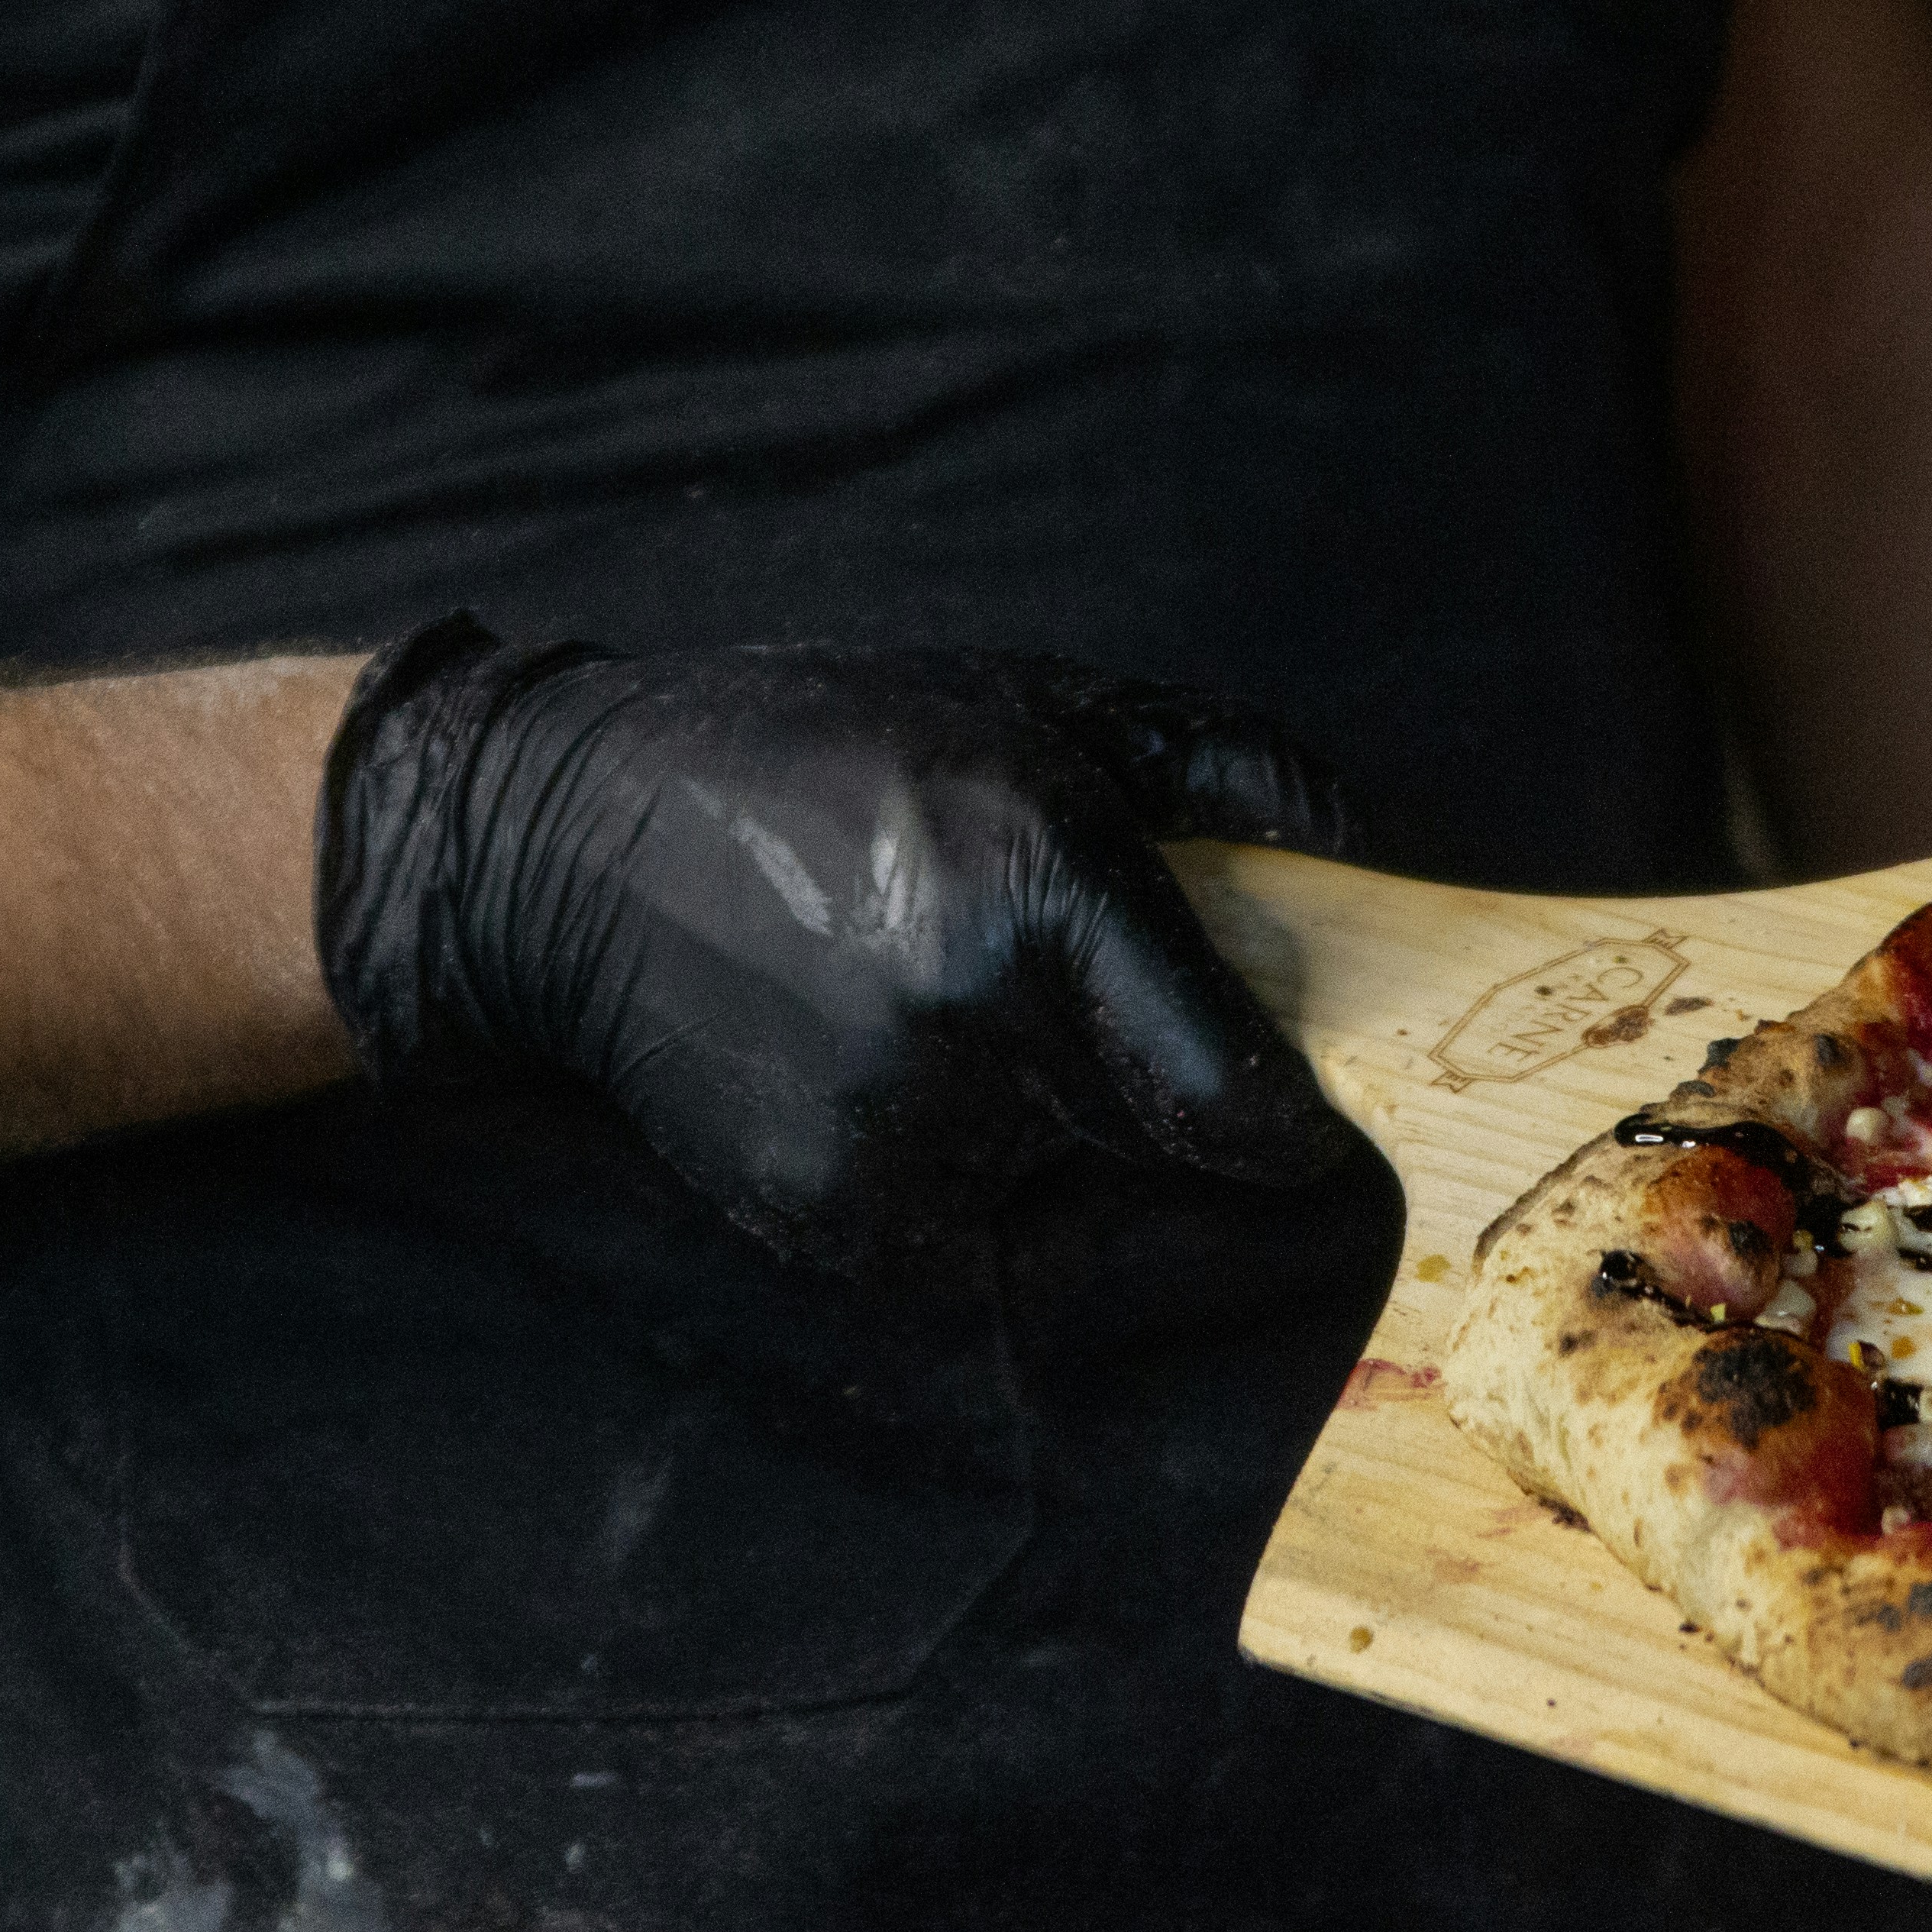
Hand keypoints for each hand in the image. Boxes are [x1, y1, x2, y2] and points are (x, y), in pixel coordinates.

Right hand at [311, 621, 1360, 1276]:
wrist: (567, 848)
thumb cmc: (821, 750)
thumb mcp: (1034, 706)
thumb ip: (1219, 778)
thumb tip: (1365, 846)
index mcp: (1041, 893)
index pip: (1240, 1099)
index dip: (1287, 1111)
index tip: (1292, 1096)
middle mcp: (975, 1033)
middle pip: (1165, 1144)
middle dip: (1155, 1091)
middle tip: (1077, 1005)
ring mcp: (894, 1142)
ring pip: (1064, 1187)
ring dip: (1047, 1126)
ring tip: (932, 1002)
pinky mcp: (828, 1219)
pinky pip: (965, 1225)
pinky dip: (954, 1166)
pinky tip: (869, 1057)